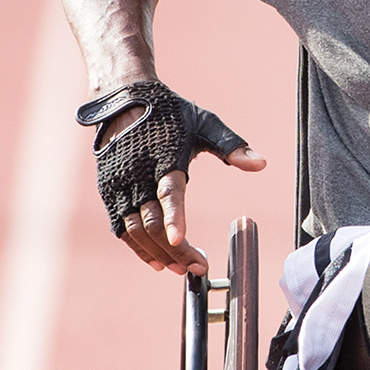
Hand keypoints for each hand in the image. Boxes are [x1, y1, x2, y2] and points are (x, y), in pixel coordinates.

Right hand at [98, 107, 264, 274]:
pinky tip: (155, 260)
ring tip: (179, 269)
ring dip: (156, 253)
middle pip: (151, 221)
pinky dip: (136, 246)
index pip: (169, 193)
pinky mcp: (109, 191)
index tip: (182, 241)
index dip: (175, 218)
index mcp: (165, 158)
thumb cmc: (171, 114)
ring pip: (134, 228)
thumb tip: (260, 164)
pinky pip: (120, 226)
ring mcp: (120, 184)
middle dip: (174, 249)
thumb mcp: (205, 123)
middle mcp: (138, 174)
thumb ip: (231, 146)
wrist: (124, 100)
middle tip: (197, 267)